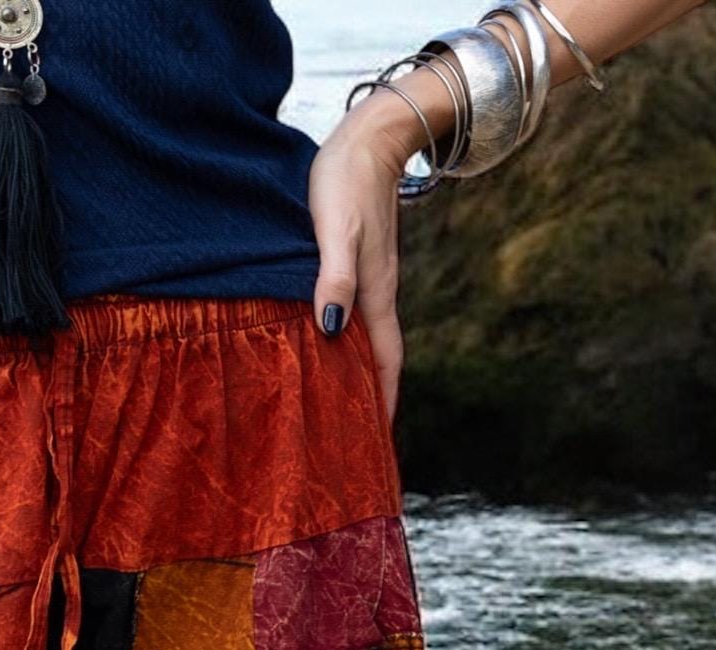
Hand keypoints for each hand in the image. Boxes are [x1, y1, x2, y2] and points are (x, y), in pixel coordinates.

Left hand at [308, 95, 422, 424]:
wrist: (369, 135)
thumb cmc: (347, 180)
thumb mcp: (336, 230)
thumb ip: (334, 278)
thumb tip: (332, 329)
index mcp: (376, 296)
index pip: (385, 365)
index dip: (383, 406)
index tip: (376, 448)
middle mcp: (377, 295)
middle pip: (378, 361)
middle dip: (372, 403)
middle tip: (356, 444)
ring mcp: (370, 281)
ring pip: (366, 341)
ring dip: (357, 375)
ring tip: (341, 410)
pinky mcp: (357, 265)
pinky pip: (355, 318)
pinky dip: (346, 345)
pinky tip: (329, 351)